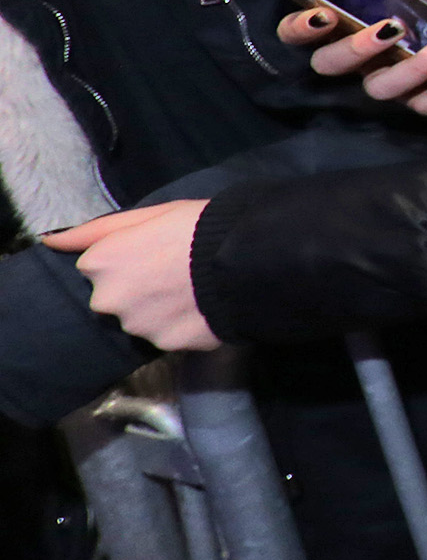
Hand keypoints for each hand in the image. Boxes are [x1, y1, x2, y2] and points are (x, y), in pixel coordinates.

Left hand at [41, 203, 216, 350]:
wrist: (244, 257)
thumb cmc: (196, 226)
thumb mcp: (146, 214)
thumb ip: (93, 230)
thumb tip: (48, 239)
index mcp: (100, 264)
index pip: (99, 266)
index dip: (129, 256)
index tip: (156, 249)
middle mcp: (108, 300)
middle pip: (116, 296)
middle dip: (138, 288)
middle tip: (174, 272)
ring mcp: (137, 326)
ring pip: (141, 319)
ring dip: (158, 309)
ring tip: (190, 291)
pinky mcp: (166, 344)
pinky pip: (167, 334)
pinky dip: (180, 324)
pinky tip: (201, 307)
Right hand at [278, 0, 426, 115]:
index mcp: (354, 19)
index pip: (302, 32)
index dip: (299, 28)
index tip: (322, 14)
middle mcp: (366, 54)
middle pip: (330, 65)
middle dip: (353, 49)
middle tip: (390, 27)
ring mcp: (396, 78)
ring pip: (381, 88)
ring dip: (412, 68)